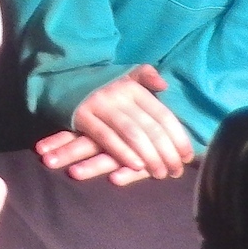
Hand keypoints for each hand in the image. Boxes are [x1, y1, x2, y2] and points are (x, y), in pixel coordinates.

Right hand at [34, 65, 195, 182]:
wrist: (60, 76)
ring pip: (132, 134)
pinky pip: (106, 137)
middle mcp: (119, 94)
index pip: (163, 115)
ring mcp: (100, 104)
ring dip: (149, 157)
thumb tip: (164, 84)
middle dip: (167, 153)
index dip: (178, 138)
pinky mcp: (82, 115)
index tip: (187, 157)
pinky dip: (122, 153)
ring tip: (159, 173)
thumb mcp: (123, 75)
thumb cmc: (100, 84)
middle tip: (175, 172)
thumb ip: (145, 77)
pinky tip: (135, 166)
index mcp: (133, 87)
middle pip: (150, 128)